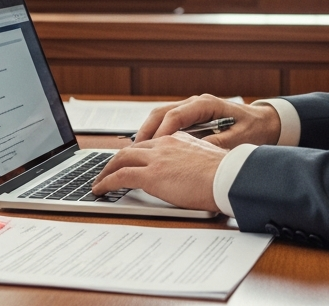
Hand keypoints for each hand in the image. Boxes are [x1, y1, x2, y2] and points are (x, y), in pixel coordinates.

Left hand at [92, 132, 226, 211]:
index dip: (134, 154)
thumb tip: (187, 174)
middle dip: (115, 161)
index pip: (148, 144)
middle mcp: (164, 144)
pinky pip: (120, 177)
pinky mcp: (151, 175)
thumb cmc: (226, 175)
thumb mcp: (206, 160)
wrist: (229, 177)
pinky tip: (100, 190)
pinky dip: (106, 182)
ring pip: (121, 160)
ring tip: (99, 182)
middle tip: (107, 172)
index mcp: (178, 139)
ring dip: (106, 172)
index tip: (127, 161)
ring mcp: (156, 158)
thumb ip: (191, 162)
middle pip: (130, 150)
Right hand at [134, 94, 281, 149]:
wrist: (265, 122)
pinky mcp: (191, 116)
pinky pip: (167, 121)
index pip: (176, 115)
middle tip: (134, 150)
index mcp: (206, 105)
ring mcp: (192, 108)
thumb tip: (196, 152)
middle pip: (162, 112)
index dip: (161, 132)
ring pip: (161, 115)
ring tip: (136, 151)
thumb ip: (217, 144)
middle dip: (146, 130)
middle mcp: (195, 103)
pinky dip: (156, 132)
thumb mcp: (239, 139)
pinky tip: (150, 148)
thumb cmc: (254, 128)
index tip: (152, 148)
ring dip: (148, 131)